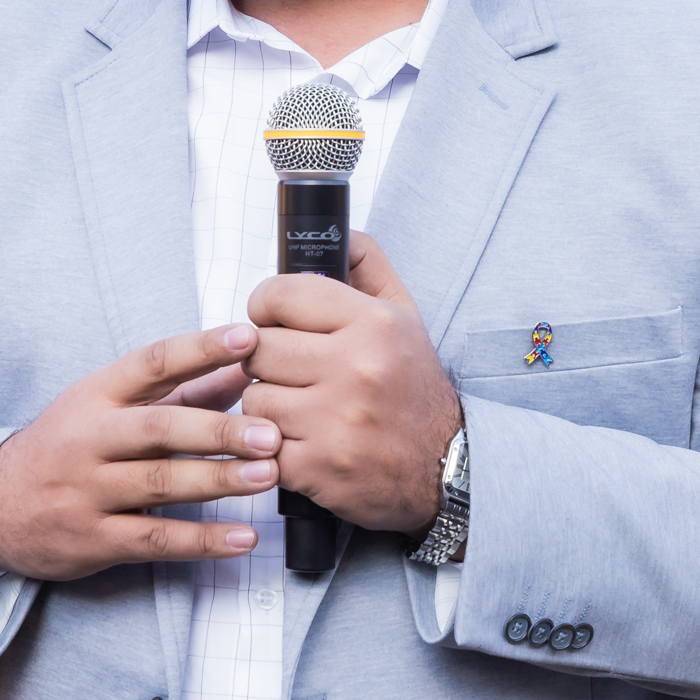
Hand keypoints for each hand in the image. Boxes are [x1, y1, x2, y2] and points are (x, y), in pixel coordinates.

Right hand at [0, 324, 278, 581]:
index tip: (247, 338)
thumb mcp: (108, 407)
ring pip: (159, 484)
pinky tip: (242, 537)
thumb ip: (179, 389)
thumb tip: (244, 364)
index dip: (200, 349)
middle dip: (217, 430)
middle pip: (158, 428)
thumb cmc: (67, 447)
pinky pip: (153, 539)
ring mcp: (88, 491)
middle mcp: (89, 439)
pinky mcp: (93, 539)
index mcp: (96, 396)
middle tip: (270, 432)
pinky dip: (201, 540)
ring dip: (217, 480)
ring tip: (267, 476)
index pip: (151, 363)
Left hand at [242, 231, 460, 534]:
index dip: (266, 306)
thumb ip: (368, 265)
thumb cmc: (414, 387)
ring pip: (254, 397)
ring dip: (268, 404)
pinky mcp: (316, 467)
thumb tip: (336, 232)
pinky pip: (260, 442)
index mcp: (374, 324)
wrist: (445, 468)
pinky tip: (302, 440)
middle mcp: (355, 369)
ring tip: (299, 408)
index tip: (273, 320)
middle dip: (267, 359)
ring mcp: (334, 421)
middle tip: (291, 371)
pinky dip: (274, 444)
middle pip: (259, 348)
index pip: (280, 294)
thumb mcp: (405, 315)